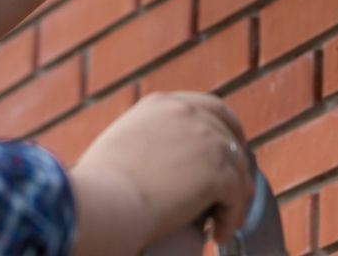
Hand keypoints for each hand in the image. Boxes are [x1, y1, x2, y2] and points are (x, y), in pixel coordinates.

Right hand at [68, 93, 252, 253]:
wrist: (104, 202)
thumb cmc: (100, 185)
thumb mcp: (122, 142)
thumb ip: (149, 139)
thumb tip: (161, 161)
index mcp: (162, 104)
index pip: (207, 107)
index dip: (223, 129)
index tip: (227, 149)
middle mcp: (187, 113)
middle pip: (229, 133)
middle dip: (237, 159)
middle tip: (237, 187)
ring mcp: (207, 139)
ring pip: (237, 166)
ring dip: (236, 195)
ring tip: (225, 220)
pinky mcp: (218, 171)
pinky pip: (236, 195)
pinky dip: (230, 216)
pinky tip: (218, 234)